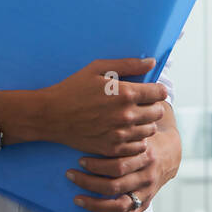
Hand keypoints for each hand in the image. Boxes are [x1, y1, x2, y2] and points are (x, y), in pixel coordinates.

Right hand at [38, 58, 167, 157]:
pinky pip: (138, 146)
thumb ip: (128, 65)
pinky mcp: (112, 149)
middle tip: (141, 103)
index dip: (157, 90)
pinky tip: (126, 131)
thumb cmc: (73, 88)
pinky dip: (136, 139)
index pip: (160, 93)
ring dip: (145, 122)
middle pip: (159, 112)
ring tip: (133, 117)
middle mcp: (126, 116)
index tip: (149, 90)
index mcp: (126, 94)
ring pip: (150, 130)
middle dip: (153, 105)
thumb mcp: (98, 69)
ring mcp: (119, 135)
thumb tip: (152, 63)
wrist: (50, 115)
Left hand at [67, 127, 179, 211]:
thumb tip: (102, 108)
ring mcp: (145, 192)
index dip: (97, 165)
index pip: (119, 164)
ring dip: (94, 204)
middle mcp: (147, 176)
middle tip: (71, 175)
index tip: (80, 160)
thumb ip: (125, 127)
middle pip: (115, 185)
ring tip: (77, 198)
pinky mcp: (143, 205)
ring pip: (119, 205)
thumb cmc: (149, 139)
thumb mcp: (141, 129)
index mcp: (146, 156)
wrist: (170, 154)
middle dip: (89, 182)